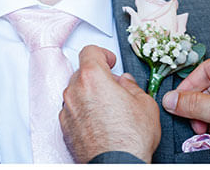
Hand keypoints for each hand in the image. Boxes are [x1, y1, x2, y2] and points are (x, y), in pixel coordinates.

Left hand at [60, 45, 160, 162]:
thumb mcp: (145, 104)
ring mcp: (67, 110)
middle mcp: (75, 92)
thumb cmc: (129, 140)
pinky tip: (99, 122)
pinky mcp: (65, 128)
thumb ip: (133, 86)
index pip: (90, 51)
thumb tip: (126, 83)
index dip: (102, 53)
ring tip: (108, 108)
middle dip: (97, 76)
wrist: (116, 165)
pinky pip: (72, 111)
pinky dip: (82, 112)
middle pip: (82, 72)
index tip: (109, 61)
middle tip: (113, 86)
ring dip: (89, 94)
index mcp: (93, 78)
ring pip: (76, 92)